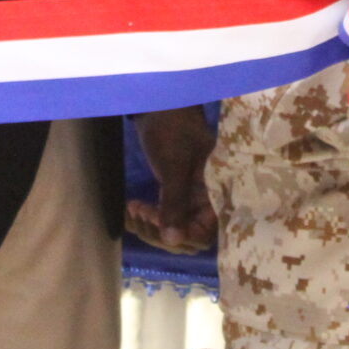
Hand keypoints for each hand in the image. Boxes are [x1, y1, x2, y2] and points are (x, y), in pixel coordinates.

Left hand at [128, 107, 217, 252]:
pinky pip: (162, 222)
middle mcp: (206, 202)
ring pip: (172, 234)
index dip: (181, 235)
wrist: (160, 108)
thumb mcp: (175, 166)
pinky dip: (145, 220)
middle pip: (187, 240)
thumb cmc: (173, 130)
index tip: (156, 218)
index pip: (206, 233)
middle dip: (160, 233)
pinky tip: (132, 208)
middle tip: (140, 212)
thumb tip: (173, 239)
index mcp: (216, 194)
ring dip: (149, 228)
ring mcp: (190, 201)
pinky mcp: (174, 198)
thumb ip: (175, 203)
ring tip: (133, 209)